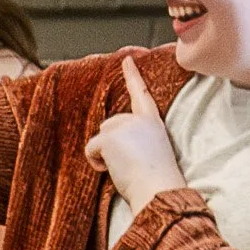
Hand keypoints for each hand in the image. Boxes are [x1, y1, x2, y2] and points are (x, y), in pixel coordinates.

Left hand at [84, 57, 186, 209]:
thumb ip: (134, 140)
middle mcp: (139, 119)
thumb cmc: (156, 181)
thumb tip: (112, 145)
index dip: (133, 76)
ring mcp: (124, 125)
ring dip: (105, 154)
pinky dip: (96, 162)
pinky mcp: (109, 136)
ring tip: (125, 168)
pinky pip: (91, 148)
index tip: (127, 60)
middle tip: (130, 164)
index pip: (141, 95)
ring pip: (100, 137)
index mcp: (153, 123)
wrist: (158, 190)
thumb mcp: (151, 152)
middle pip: (110, 125)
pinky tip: (111, 170)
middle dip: (111, 144)